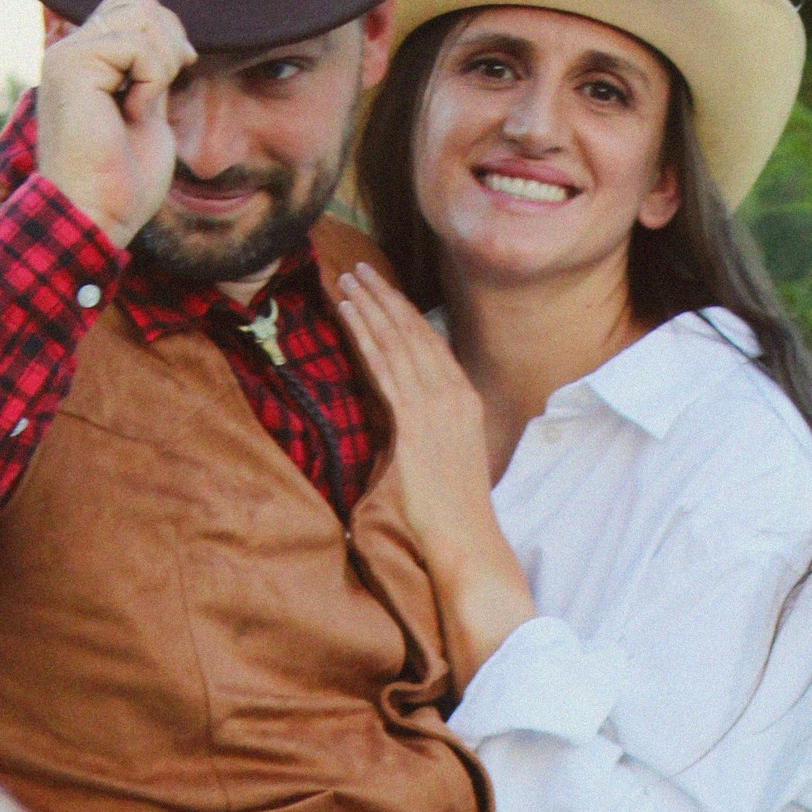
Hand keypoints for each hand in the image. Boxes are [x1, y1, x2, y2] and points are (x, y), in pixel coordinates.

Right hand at [34, 0, 189, 249]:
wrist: (96, 216)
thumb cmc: (122, 182)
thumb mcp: (148, 110)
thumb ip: (152, 70)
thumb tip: (172, 33)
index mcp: (86, 60)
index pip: (135, 7)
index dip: (168, 31)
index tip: (181, 70)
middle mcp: (70, 50)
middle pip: (140, 2)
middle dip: (170, 42)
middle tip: (162, 92)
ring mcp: (68, 55)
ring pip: (141, 14)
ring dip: (162, 62)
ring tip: (144, 105)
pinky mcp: (73, 66)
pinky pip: (137, 45)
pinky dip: (152, 80)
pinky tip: (133, 113)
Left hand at [335, 265, 535, 683]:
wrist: (465, 540)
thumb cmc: (451, 515)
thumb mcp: (443, 461)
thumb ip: (425, 433)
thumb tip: (404, 427)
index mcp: (464, 400)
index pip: (429, 343)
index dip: (402, 313)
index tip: (379, 290)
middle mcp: (454, 394)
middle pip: (413, 333)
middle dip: (383, 298)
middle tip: (356, 270)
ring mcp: (437, 406)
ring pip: (397, 343)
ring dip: (369, 308)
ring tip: (346, 282)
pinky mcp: (417, 423)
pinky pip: (386, 369)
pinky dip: (365, 337)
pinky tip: (348, 316)